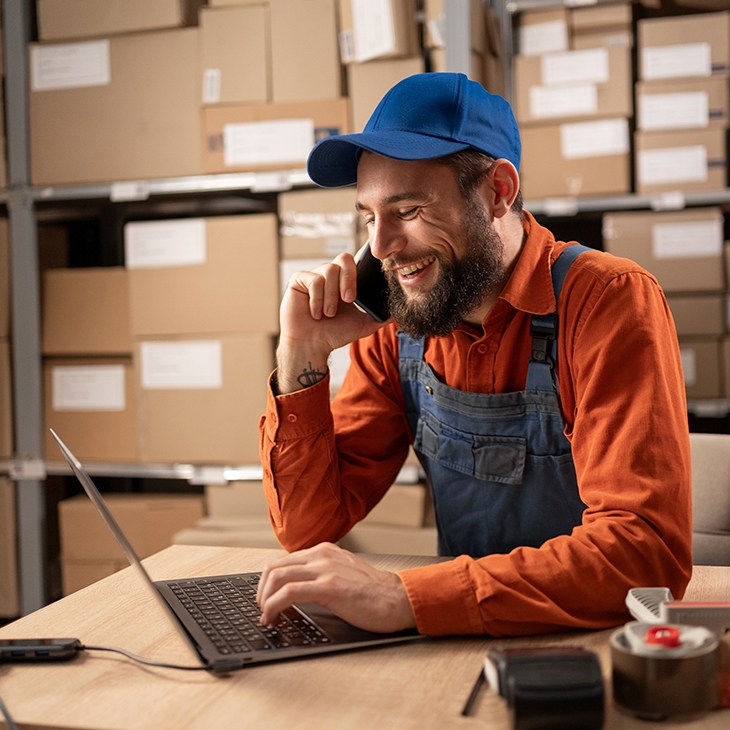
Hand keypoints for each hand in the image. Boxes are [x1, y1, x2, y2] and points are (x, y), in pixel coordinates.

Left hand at [256, 542, 416, 633]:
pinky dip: (273, 607)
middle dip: (260, 593)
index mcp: (324, 551)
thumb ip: (320, 575)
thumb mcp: (342, 574)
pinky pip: (288, 593)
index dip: (266, 584)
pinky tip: (274, 619)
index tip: (265, 601)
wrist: (399, 599)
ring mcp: (326, 569)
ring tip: (267, 618)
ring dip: (264, 601)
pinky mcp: (330, 586)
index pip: (281, 561)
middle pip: (273, 567)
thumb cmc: (374, 594)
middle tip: (263, 612)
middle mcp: (322, 555)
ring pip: (276, 577)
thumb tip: (293, 592)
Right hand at [276, 253, 387, 393]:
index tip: (370, 265)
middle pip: (344, 258)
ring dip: (332, 296)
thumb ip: (383, 316)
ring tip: (328, 314)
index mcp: (346, 281)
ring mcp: (314, 275)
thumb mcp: (364, 324)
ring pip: (329, 271)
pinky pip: (313, 279)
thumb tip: (401, 311)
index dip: (363, 258)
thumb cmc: (334, 334)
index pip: (357, 260)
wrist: (312, 345)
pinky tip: (315, 313)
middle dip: (349, 279)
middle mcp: (330, 275)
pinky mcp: (299, 280)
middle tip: (350, 300)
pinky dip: (317, 298)